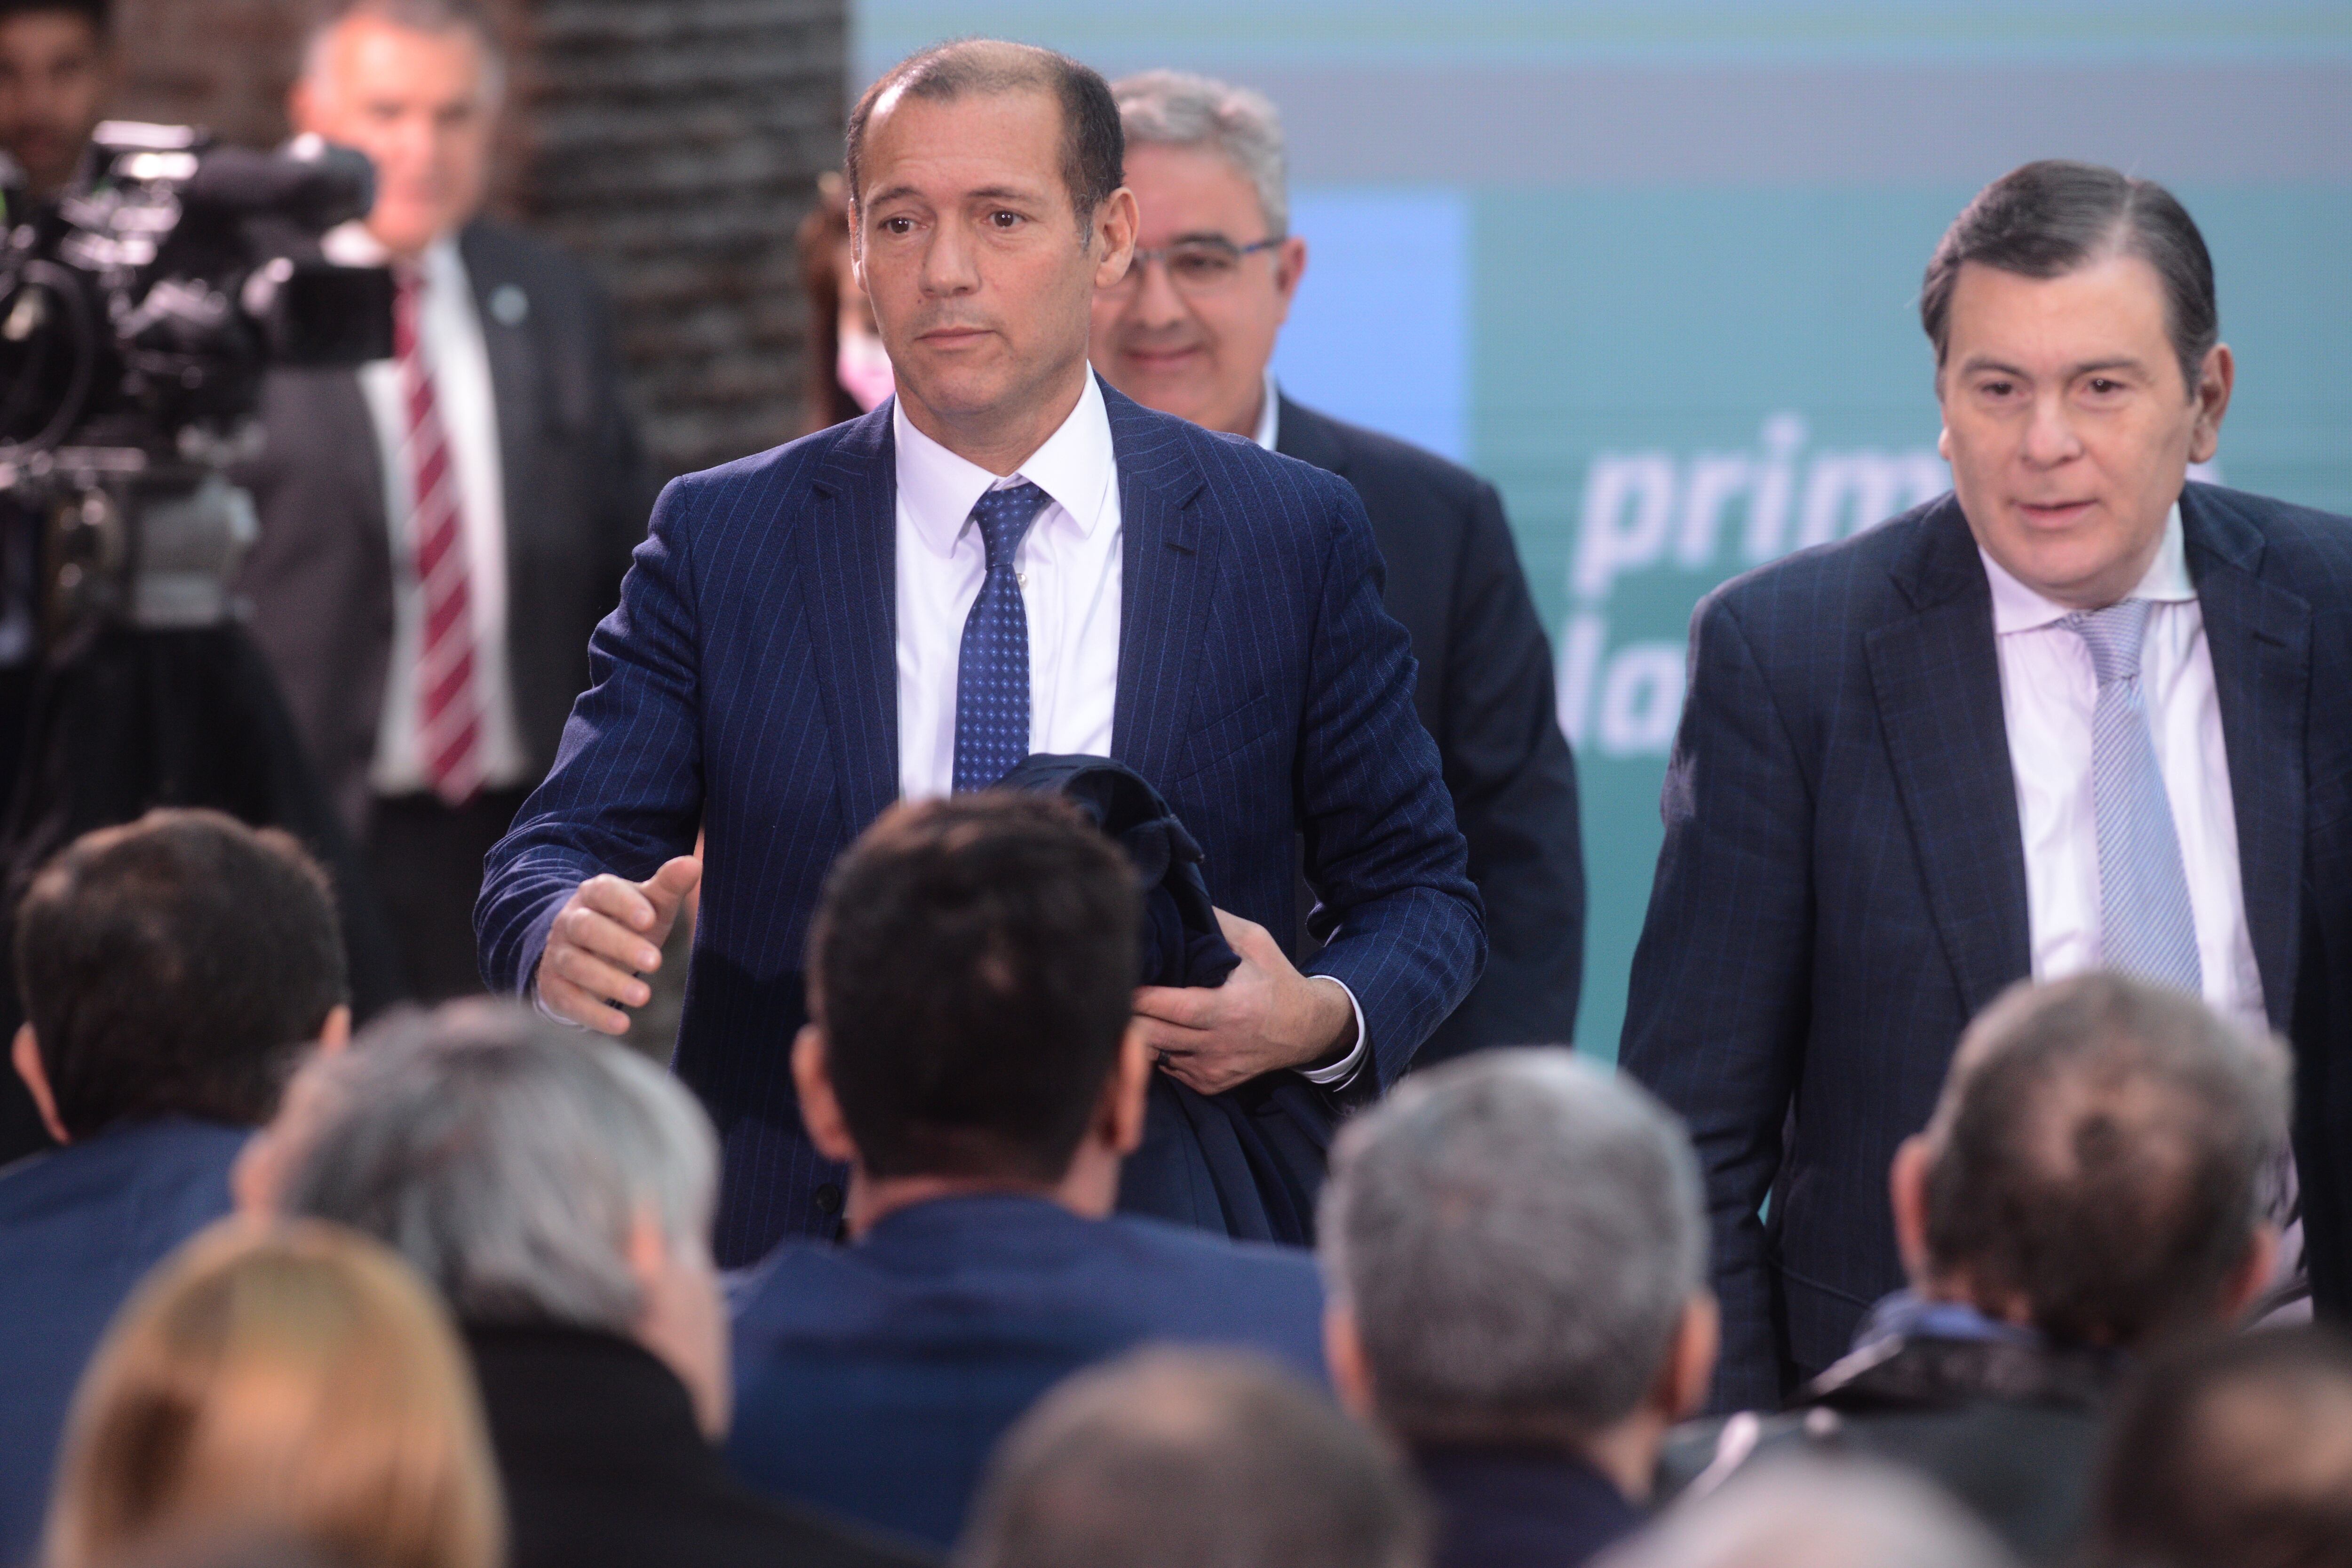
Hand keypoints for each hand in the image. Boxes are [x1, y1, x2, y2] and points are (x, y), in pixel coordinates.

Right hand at [535, 856, 702, 1034]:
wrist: (585, 953)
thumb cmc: (628, 924)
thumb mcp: (650, 905)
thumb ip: (669, 886)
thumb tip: (694, 864)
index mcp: (594, 894)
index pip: (604, 892)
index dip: (624, 904)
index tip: (649, 919)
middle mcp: (570, 922)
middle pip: (587, 928)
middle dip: (620, 944)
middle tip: (655, 961)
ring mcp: (559, 955)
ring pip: (576, 965)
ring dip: (608, 981)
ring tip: (643, 997)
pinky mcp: (554, 987)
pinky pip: (569, 1001)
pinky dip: (594, 1015)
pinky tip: (622, 1026)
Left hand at [1132, 909, 1355, 1095]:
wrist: (1307, 1029)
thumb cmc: (1277, 981)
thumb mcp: (1257, 942)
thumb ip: (1217, 924)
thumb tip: (1179, 905)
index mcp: (1230, 1008)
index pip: (1172, 1008)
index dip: (1141, 998)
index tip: (1123, 980)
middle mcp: (1219, 1044)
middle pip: (1153, 1036)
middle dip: (1129, 1016)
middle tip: (1115, 993)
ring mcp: (1213, 1069)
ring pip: (1155, 1056)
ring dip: (1139, 1034)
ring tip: (1132, 1011)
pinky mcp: (1211, 1083)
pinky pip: (1169, 1069)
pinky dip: (1159, 1050)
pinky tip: (1162, 1029)